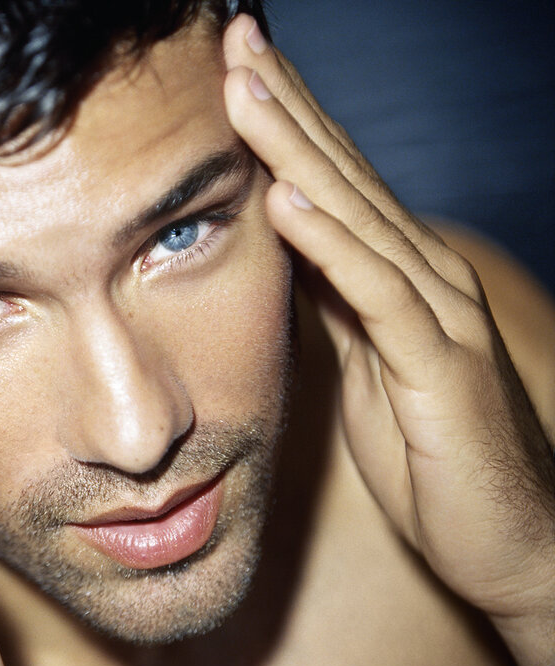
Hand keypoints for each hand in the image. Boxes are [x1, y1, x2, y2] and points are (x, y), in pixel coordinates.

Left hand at [221, 14, 554, 665]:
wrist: (510, 539)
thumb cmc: (431, 450)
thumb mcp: (360, 362)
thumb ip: (332, 303)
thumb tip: (278, 252)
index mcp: (399, 271)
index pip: (332, 176)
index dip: (284, 116)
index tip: (231, 62)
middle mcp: (424, 273)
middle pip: (343, 171)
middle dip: (285, 102)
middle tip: (233, 36)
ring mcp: (439, 313)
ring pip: (357, 214)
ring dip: (295, 150)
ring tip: (242, 88)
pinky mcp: (439, 366)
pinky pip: (377, 294)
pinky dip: (330, 244)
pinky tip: (286, 201)